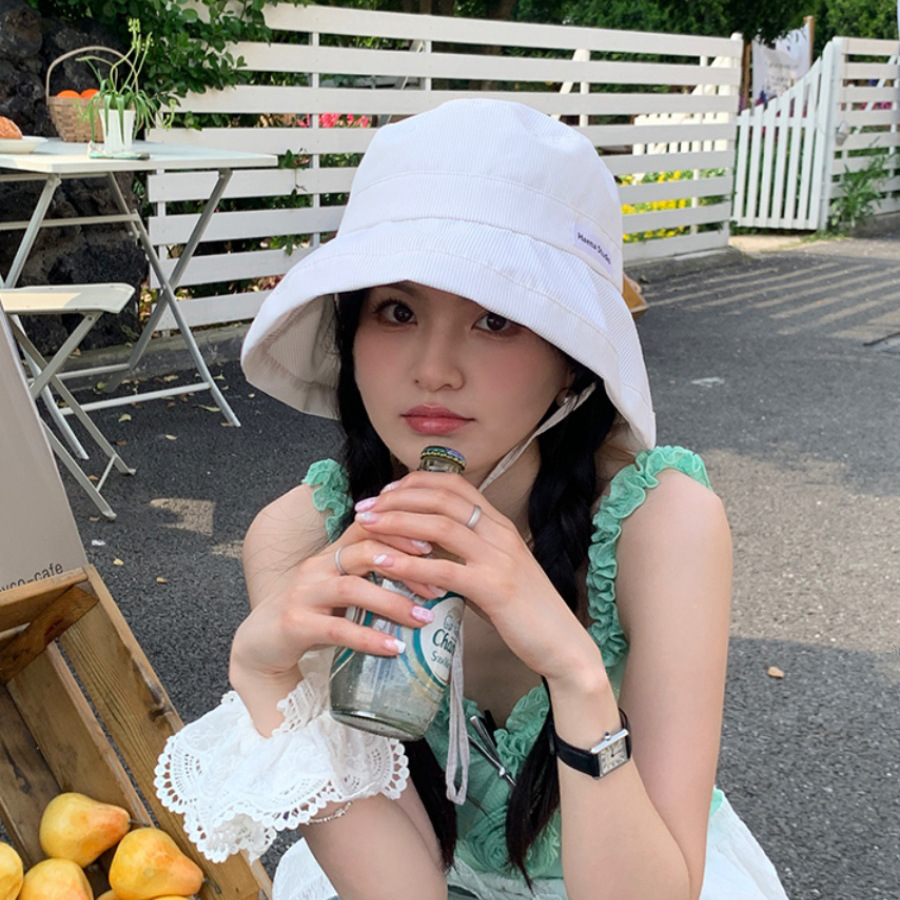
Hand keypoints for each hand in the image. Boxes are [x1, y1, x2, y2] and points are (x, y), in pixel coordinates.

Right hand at [230, 520, 437, 687]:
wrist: (259, 644)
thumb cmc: (310, 614)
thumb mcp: (340, 589)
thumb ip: (371, 578)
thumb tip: (429, 578)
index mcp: (331, 554)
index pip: (367, 527)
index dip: (400, 531)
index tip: (433, 546)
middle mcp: (316, 567)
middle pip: (363, 551)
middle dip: (404, 567)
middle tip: (438, 586)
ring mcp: (303, 594)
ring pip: (352, 588)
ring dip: (392, 603)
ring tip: (423, 619)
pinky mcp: (294, 624)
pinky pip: (336, 628)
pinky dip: (368, 637)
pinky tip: (393, 647)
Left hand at [350, 472, 603, 684]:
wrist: (563, 644)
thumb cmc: (524, 613)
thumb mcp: (493, 572)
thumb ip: (464, 557)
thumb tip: (421, 550)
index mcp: (500, 525)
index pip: (454, 485)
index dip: (415, 483)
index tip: (384, 493)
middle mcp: (500, 533)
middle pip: (442, 498)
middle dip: (397, 498)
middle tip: (364, 507)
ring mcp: (499, 558)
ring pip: (440, 525)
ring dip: (396, 522)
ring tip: (365, 526)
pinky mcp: (495, 588)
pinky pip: (444, 569)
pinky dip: (410, 564)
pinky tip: (384, 563)